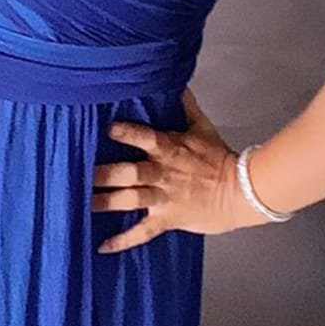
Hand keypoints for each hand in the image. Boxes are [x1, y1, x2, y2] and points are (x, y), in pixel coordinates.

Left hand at [91, 87, 266, 253]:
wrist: (242, 192)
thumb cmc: (219, 158)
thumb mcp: (202, 126)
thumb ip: (185, 104)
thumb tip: (175, 79)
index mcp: (170, 149)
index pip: (146, 138)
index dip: (128, 133)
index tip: (108, 129)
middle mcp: (163, 174)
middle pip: (131, 173)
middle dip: (106, 174)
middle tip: (82, 173)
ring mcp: (164, 199)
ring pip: (132, 200)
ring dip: (107, 202)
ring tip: (84, 203)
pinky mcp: (167, 220)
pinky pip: (143, 233)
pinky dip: (123, 240)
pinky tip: (103, 246)